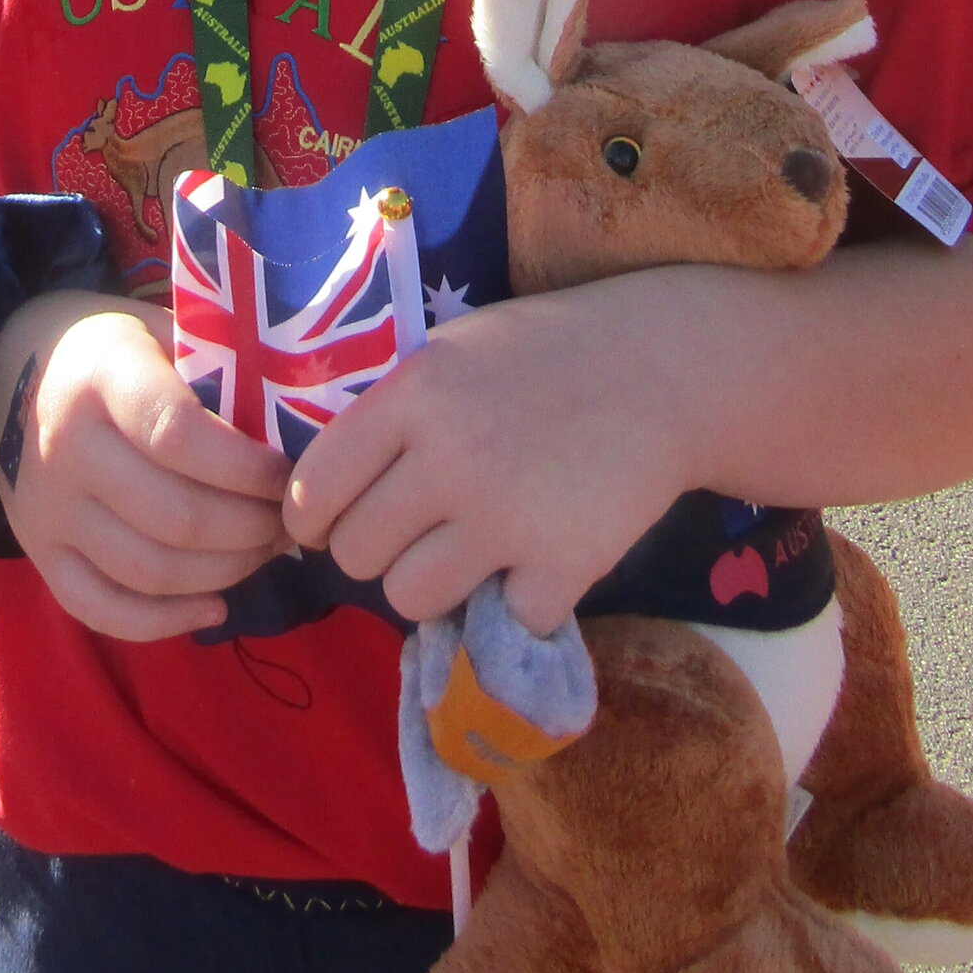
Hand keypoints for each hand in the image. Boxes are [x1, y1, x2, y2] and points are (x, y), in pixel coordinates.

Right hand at [0, 291, 290, 641]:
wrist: (7, 368)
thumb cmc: (109, 347)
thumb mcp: (159, 330)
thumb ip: (218, 369)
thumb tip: (303, 424)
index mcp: (102, 378)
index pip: (178, 436)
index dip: (246, 468)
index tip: (290, 474)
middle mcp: (66, 448)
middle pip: (175, 517)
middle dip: (252, 529)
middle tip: (292, 520)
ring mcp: (47, 510)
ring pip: (149, 571)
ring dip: (225, 573)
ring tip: (267, 551)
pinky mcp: (37, 553)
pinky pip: (101, 609)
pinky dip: (165, 622)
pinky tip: (215, 608)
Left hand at [282, 277, 693, 635]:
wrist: (662, 368)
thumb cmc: (545, 353)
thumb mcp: (453, 352)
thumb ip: (392, 413)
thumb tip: (324, 489)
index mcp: (415, 395)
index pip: (314, 488)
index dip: (311, 517)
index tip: (326, 525)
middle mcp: (450, 457)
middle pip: (356, 554)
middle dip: (378, 550)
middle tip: (414, 533)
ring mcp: (508, 517)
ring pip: (410, 598)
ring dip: (433, 585)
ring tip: (468, 553)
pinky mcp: (564, 564)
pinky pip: (499, 621)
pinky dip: (515, 603)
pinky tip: (535, 561)